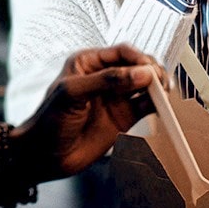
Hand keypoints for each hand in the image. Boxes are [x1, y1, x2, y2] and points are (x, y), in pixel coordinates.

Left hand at [9, 44, 169, 184]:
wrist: (45, 155)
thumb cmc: (49, 120)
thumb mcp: (72, 93)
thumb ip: (105, 81)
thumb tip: (139, 74)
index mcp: (89, 62)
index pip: (121, 52)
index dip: (138, 58)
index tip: (148, 69)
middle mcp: (105, 77)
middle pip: (137, 66)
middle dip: (151, 71)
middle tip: (159, 82)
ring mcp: (116, 97)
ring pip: (145, 85)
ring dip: (157, 86)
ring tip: (163, 93)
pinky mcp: (124, 117)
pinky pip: (146, 106)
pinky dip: (157, 104)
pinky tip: (161, 105)